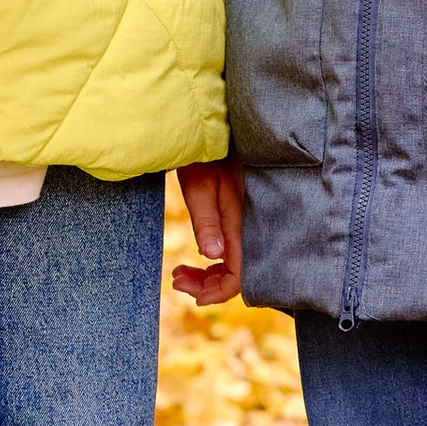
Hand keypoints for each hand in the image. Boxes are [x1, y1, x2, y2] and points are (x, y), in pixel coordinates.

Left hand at [174, 160, 245, 304]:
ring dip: (209, 275)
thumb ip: (207, 220)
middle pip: (238, 273)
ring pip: (235, 263)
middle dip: (209, 285)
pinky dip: (214, 260)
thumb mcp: (199, 184)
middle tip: (177, 279)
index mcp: (241, 222)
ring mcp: (247, 221)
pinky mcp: (240, 216)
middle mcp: (249, 225)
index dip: (218, 292)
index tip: (192, 296)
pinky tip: (196, 259)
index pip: (239, 274)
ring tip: (180, 273)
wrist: (215, 129)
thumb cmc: (203, 154)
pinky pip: (233, 249)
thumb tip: (213, 256)